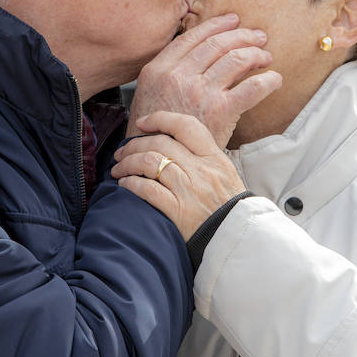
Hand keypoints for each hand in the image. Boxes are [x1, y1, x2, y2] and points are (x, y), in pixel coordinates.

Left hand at [112, 111, 244, 238]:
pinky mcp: (178, 211)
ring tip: (118, 169)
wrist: (237, 237)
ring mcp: (189, 190)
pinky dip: (131, 184)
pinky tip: (124, 185)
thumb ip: (201, 156)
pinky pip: (147, 190)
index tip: (142, 123)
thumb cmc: (228, 206)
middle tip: (122, 152)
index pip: (185, 126)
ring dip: (127, 163)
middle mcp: (201, 169)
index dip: (160, 119)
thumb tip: (172, 143)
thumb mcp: (224, 172)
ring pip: (149, 163)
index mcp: (213, 157)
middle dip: (134, 145)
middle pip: (160, 143)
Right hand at [130, 14, 281, 147]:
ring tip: (266, 57)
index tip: (232, 21)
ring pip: (236, 60)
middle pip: (217, 44)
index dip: (216, 26)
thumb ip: (169, 73)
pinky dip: (268, 80)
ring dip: (256, 54)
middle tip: (258, 37)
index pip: (192, 37)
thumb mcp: (150, 95)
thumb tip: (198, 53)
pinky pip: (252, 87)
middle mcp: (179, 76)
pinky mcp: (221, 110)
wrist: (158, 161)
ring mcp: (200, 92)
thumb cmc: (155, 132)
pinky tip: (274, 80)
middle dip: (242, 36)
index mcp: (159, 69)